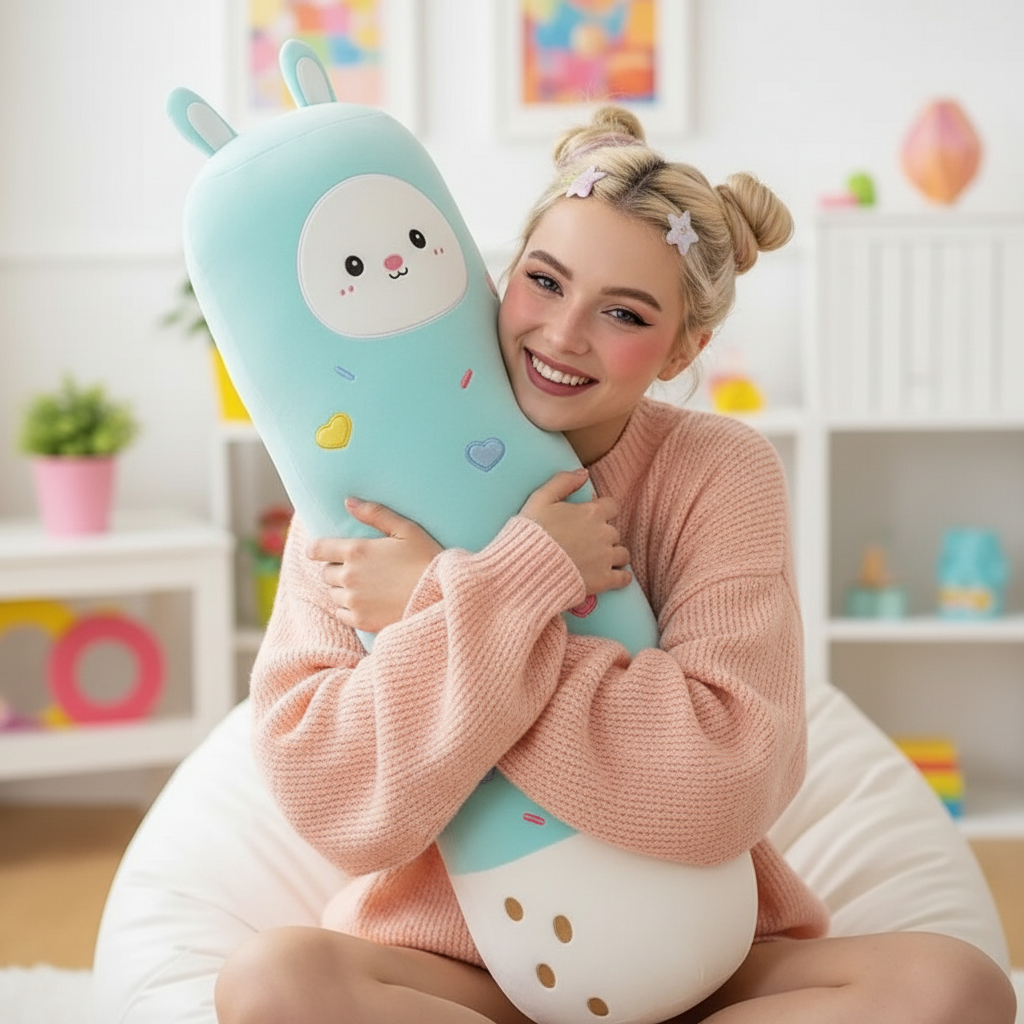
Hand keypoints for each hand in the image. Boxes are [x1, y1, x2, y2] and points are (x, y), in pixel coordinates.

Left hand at [306, 498, 442, 632]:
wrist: (442, 596)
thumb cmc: (427, 558)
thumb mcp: (406, 529)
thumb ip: (375, 513)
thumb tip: (348, 501)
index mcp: (357, 551)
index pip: (317, 549)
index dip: (315, 549)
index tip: (318, 551)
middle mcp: (349, 576)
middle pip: (325, 573)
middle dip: (335, 569)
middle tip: (356, 569)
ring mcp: (354, 600)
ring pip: (332, 594)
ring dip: (341, 589)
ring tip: (364, 587)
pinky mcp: (361, 620)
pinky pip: (341, 614)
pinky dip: (348, 608)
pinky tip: (366, 603)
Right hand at [519, 469, 631, 596]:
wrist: (526, 569)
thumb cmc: (530, 534)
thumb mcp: (539, 499)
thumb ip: (563, 482)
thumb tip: (584, 472)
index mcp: (591, 512)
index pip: (612, 506)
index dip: (602, 511)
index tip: (591, 518)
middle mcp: (603, 534)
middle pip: (614, 531)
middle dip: (603, 536)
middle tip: (586, 542)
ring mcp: (605, 558)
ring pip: (622, 554)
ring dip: (613, 556)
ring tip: (597, 561)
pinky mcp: (604, 580)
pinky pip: (624, 578)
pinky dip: (621, 577)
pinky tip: (611, 577)